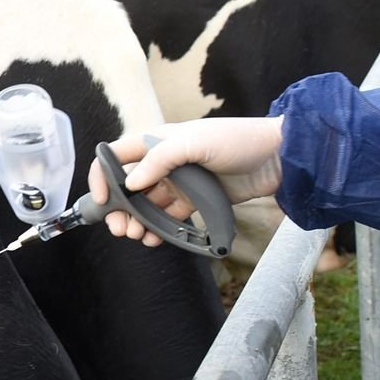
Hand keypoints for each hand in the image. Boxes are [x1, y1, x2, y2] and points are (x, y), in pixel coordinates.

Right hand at [87, 117, 285, 247]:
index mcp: (157, 141)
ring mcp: (180, 182)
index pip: (116, 156)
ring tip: (137, 236)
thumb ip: (159, 161)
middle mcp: (164, 162)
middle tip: (120, 228)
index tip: (102, 199)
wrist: (277, 157)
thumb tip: (131, 184)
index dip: (102, 176)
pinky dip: (160, 229)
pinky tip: (155, 239)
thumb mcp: (194, 142)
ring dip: (138, 222)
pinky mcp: (195, 199)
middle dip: (119, 209)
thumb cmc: (238, 140)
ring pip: (147, 205)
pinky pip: (170, 216)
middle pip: (128, 187)